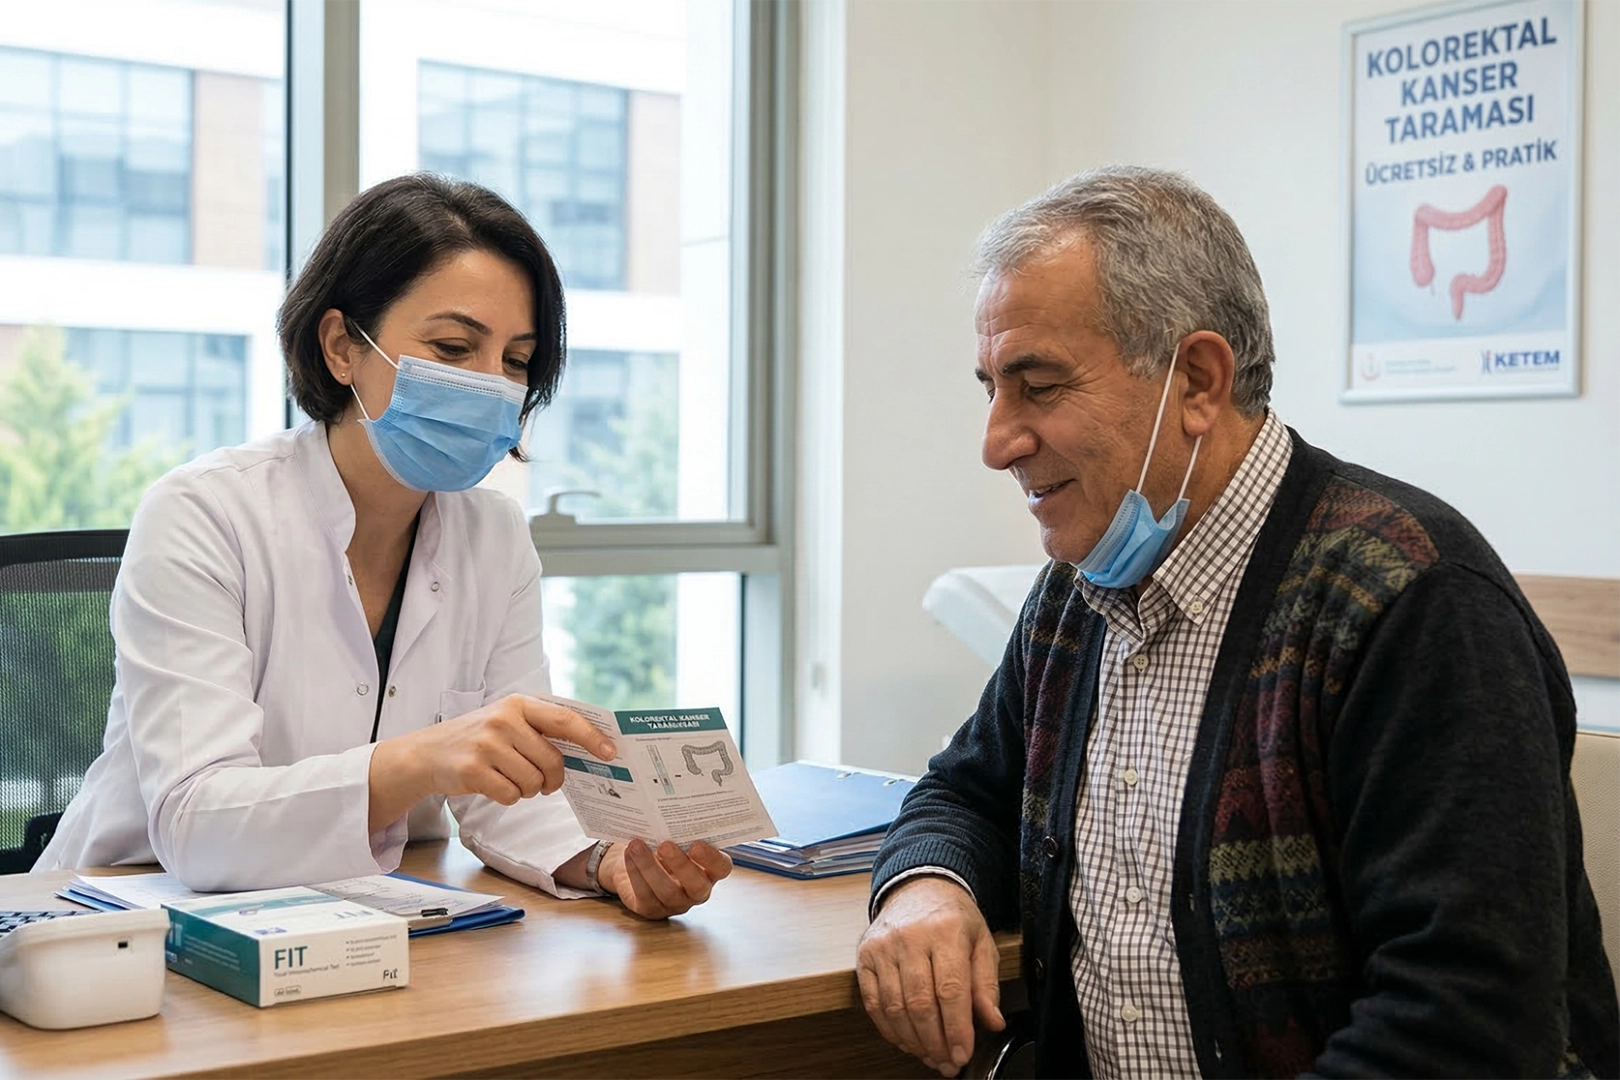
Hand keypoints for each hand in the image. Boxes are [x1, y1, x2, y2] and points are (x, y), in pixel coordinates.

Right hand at [369, 694, 615, 830]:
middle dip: (554, 779)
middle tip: (548, 784)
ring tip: (512, 779)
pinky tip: (495, 785)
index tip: (610, 753)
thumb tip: (590, 746)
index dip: (591, 737)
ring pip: (533, 782)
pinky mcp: (473, 770)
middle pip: (552, 760)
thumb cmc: (479, 738)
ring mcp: (487, 745)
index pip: (565, 719)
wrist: (428, 753)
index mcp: (519, 704)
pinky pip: (512, 795)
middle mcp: (504, 720)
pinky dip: (509, 797)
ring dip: (529, 789)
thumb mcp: (508, 720)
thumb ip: (542, 728)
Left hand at [597, 839, 732, 918]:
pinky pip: (644, 894)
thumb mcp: (677, 838)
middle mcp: (697, 890)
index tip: (696, 844)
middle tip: (665, 845)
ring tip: (637, 845)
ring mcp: (675, 903)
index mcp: (710, 870)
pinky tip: (629, 854)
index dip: (712, 858)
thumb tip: (671, 813)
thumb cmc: (665, 845)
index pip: (721, 868)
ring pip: (667, 891)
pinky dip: (635, 872)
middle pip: (697, 885)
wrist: (638, 861)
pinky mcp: (651, 909)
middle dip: (680, 865)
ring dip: (650, 866)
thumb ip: (682, 832)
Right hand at [856, 876, 1004, 1076]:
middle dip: (935, 1042)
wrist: (918, 887)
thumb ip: (986, 984)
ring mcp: (884, 946)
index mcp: (946, 932)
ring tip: (929, 1055)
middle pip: (920, 1003)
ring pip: (895, 1007)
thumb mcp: (981, 942)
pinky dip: (888, 1028)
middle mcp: (911, 937)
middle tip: (946, 1063)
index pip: (951, 990)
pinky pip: (873, 1001)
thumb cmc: (952, 917)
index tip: (962, 1054)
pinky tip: (905, 1040)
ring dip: (913, 1040)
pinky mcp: (865, 955)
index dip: (956, 1028)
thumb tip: (992, 1021)